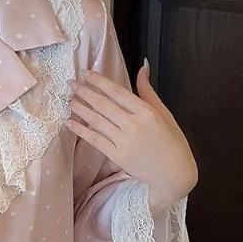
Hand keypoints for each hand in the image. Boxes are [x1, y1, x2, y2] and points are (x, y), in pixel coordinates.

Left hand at [65, 62, 197, 212]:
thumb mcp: (164, 113)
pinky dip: (82, 131)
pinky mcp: (117, 156)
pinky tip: (70, 123)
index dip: (99, 81)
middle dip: (84, 92)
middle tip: (71, 84)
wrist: (174, 174)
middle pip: (103, 105)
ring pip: (97, 121)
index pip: (117, 92)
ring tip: (68, 101)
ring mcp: (124, 141)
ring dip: (80, 109)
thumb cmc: (172, 142)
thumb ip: (148, 91)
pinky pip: (95, 140)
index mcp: (146, 111)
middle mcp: (133, 125)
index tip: (86, 73)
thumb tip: (142, 67)